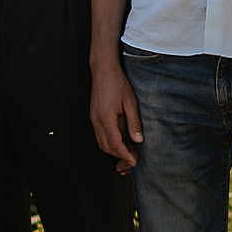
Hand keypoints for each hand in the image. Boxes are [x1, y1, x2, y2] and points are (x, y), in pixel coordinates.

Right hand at [90, 57, 140, 172]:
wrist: (104, 70)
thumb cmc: (118, 83)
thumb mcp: (131, 102)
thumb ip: (134, 123)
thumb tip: (138, 140)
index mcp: (106, 118)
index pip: (115, 144)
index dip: (125, 155)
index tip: (134, 161)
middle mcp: (96, 121)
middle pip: (106, 146)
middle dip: (119, 155)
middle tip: (133, 156)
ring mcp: (93, 119)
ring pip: (102, 142)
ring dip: (114, 149)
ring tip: (129, 148)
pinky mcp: (94, 116)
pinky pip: (100, 135)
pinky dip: (110, 141)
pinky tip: (121, 138)